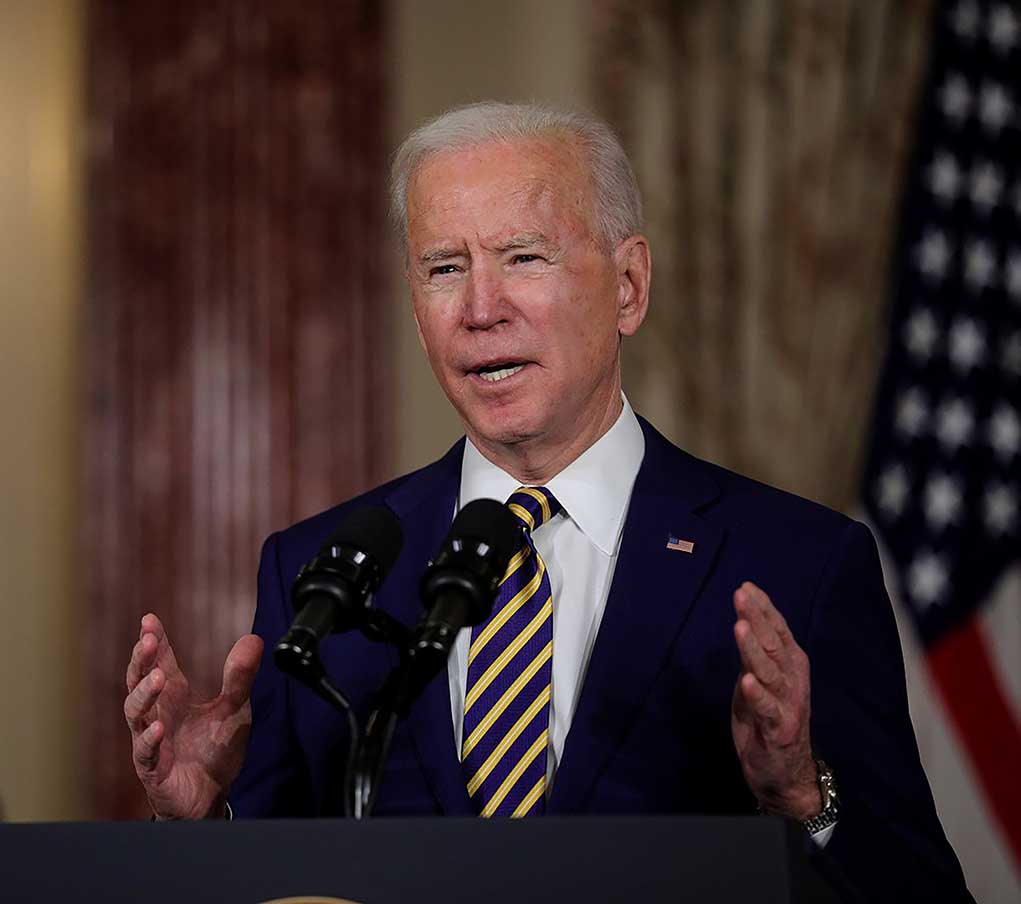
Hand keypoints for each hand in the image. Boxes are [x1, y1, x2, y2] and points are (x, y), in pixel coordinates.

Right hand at [124, 613, 262, 819]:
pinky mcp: (153, 769)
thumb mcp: (235, 708)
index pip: (160, 663)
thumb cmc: (215, 749)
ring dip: (144, 694)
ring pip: (135, 713)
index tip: (149, 619)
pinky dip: (149, 740)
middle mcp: (158, 714)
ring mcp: (151, 741)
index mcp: (176, 696)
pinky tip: (157, 728)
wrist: (212, 795)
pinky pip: (145, 753)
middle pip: (140, 681)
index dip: (154, 641)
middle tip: (149, 640)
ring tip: (158, 677)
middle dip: (142, 660)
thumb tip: (254, 639)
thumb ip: (240, 676)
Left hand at [731, 582, 819, 819]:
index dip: (762, 608)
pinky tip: (746, 681)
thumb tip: (745, 616)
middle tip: (741, 595)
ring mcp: (788, 705)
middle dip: (756, 619)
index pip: (777, 629)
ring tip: (740, 627)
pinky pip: (767, 710)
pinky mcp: (779, 730)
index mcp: (790, 664)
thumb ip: (755, 653)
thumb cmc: (769, 719)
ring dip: (754, 650)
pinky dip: (757, 695)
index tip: (746, 587)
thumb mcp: (759, 680)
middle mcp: (793, 680)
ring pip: (769, 672)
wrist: (785, 773)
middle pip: (773, 644)